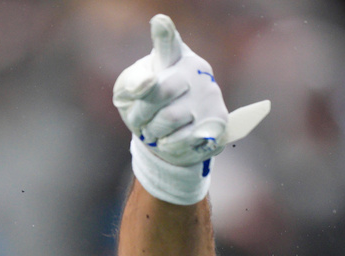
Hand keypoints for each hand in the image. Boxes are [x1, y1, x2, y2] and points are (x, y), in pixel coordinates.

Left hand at [113, 14, 269, 167]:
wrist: (168, 139)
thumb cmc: (145, 107)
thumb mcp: (127, 94)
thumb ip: (130, 84)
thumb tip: (145, 84)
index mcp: (172, 57)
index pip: (168, 43)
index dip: (163, 34)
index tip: (159, 21)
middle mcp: (194, 69)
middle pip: (159, 90)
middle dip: (141, 112)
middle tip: (138, 119)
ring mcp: (209, 93)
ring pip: (169, 117)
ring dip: (153, 130)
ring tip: (154, 130)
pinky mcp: (217, 120)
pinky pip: (183, 137)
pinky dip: (167, 144)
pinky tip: (168, 140)